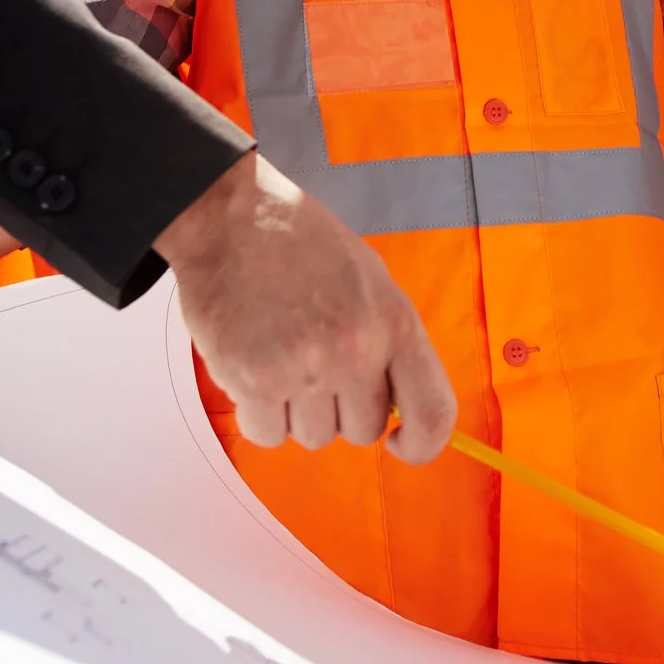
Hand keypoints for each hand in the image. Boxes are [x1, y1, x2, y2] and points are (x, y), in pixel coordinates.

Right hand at [157, 150, 455, 463]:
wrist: (230, 219)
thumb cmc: (300, 245)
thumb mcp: (370, 279)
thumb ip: (388, 342)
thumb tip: (396, 407)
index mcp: (394, 321)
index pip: (433, 412)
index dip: (421, 444)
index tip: (399, 442)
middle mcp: (355, 350)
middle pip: (363, 431)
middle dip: (340, 410)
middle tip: (313, 366)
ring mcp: (304, 368)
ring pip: (313, 436)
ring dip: (296, 412)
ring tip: (278, 358)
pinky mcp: (254, 380)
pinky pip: (266, 435)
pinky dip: (258, 415)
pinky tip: (251, 372)